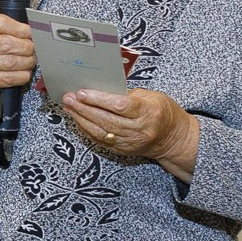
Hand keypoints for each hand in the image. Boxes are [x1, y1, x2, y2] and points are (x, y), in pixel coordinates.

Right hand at [0, 13, 36, 118]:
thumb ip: (6, 28)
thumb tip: (32, 30)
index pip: (0, 23)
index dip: (19, 28)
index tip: (29, 33)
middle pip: (7, 44)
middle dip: (26, 47)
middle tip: (32, 49)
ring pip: (11, 62)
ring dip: (27, 62)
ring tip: (30, 60)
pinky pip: (10, 78)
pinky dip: (22, 75)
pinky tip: (24, 72)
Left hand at [60, 87, 197, 177]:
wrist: (173, 138)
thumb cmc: (162, 112)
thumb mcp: (151, 96)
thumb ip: (128, 94)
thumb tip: (102, 90)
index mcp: (148, 112)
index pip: (119, 106)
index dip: (98, 99)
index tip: (82, 92)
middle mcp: (139, 129)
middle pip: (106, 119)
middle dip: (84, 108)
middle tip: (69, 98)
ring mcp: (130, 142)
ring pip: (100, 132)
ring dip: (81, 119)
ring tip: (69, 107)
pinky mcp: (123, 150)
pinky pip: (100, 140)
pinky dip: (87, 130)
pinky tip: (78, 120)